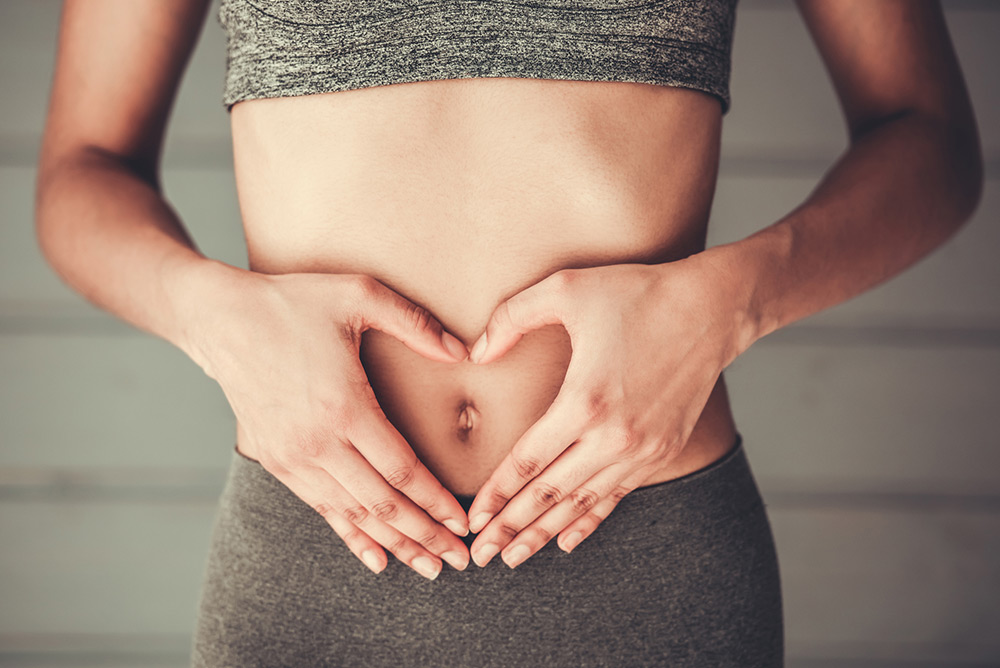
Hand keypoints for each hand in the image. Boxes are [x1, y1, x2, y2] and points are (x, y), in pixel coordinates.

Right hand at [180, 263, 472, 578]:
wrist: (220, 319)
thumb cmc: (293, 302)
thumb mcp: (358, 294)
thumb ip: (415, 322)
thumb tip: (464, 352)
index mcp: (344, 406)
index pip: (401, 470)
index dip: (436, 502)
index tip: (464, 523)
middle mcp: (318, 442)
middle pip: (382, 503)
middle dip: (425, 536)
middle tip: (460, 561)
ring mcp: (294, 457)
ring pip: (354, 514)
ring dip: (395, 543)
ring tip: (429, 566)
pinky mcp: (277, 461)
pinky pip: (321, 509)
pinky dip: (352, 537)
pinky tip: (377, 559)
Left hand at [463, 254, 753, 567]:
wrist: (713, 309)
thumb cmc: (636, 293)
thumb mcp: (565, 288)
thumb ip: (511, 317)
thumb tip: (475, 353)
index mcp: (585, 400)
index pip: (528, 461)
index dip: (497, 494)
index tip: (472, 519)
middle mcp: (614, 436)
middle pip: (550, 494)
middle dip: (511, 528)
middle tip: (479, 556)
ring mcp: (642, 449)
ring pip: (582, 503)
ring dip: (545, 533)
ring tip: (513, 558)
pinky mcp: (661, 451)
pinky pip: (617, 496)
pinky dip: (589, 521)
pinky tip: (567, 542)